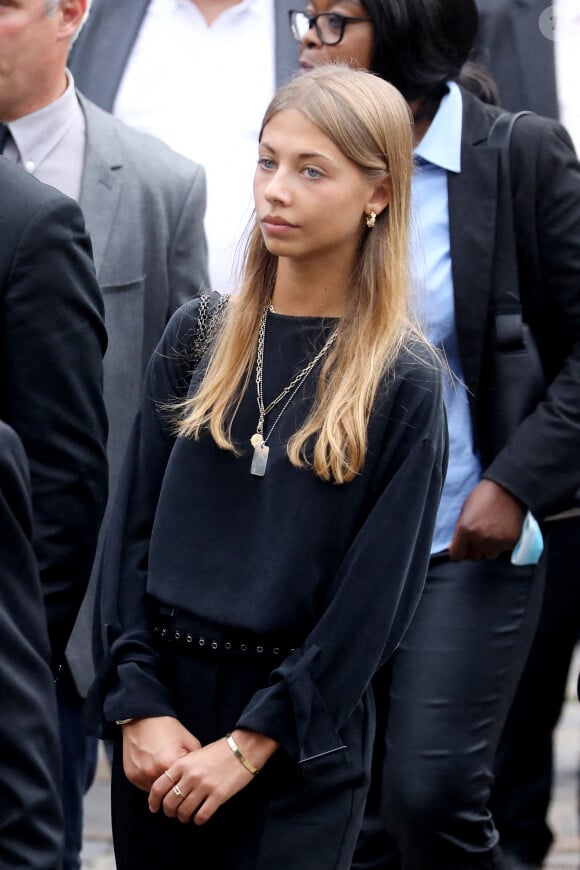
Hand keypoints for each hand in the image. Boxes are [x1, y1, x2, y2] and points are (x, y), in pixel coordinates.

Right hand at [121, 716, 200, 791]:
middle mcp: (153, 772)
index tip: (191, 789)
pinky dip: (151, 783)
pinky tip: (156, 772)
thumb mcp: (189, 740)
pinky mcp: (131, 775)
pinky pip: (144, 786)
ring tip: (168, 778)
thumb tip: (201, 776)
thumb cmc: (167, 728)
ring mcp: (140, 775)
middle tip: (180, 790)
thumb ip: (196, 760)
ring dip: (162, 789)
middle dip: (175, 792)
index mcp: (170, 764)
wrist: (143, 718)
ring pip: (155, 793)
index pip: (183, 787)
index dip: (188, 787)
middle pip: (168, 793)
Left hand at [148, 729, 277, 824]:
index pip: (159, 787)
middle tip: (173, 813)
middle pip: (170, 802)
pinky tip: (200, 817)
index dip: (153, 801)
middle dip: (169, 812)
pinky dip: (198, 820)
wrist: (243, 749)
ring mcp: (204, 786)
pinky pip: (202, 815)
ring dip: (183, 818)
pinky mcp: (218, 796)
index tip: (154, 808)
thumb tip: (169, 787)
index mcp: (182, 764)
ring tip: (186, 817)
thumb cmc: (219, 751)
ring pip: (184, 812)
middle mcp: (191, 776)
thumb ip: (182, 769)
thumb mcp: (195, 754)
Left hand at [449, 479, 525, 560]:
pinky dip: (501, 544)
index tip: (461, 548)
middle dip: (473, 549)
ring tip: (491, 531)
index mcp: (466, 530)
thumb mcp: (465, 510)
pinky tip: (501, 530)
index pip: (457, 555)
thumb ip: (459, 531)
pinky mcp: (511, 542)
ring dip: (487, 547)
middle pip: (473, 556)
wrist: (509, 488)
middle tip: (478, 535)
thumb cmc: (484, 495)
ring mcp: (497, 542)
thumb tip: (453, 547)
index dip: (458, 551)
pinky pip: (502, 550)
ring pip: (488, 554)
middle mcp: (480, 539)